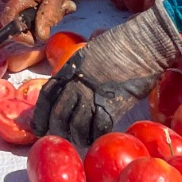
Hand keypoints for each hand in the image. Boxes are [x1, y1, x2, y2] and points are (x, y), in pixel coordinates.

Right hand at [1, 0, 83, 43]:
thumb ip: (48, 14)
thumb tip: (39, 36)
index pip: (8, 20)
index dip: (18, 35)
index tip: (36, 39)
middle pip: (22, 21)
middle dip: (41, 24)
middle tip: (60, 15)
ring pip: (32, 16)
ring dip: (50, 16)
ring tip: (66, 5)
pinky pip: (37, 8)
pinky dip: (51, 9)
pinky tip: (66, 2)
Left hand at [33, 2, 181, 146]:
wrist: (143, 45)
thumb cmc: (123, 41)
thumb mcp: (94, 46)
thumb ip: (85, 58)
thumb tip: (86, 57)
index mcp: (70, 68)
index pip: (47, 96)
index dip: (41, 115)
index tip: (39, 127)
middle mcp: (76, 84)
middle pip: (58, 115)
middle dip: (58, 130)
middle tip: (62, 137)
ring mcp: (93, 96)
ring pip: (76, 126)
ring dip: (77, 136)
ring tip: (81, 140)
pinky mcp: (111, 107)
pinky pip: (97, 129)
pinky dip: (95, 135)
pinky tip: (97, 136)